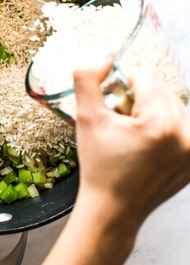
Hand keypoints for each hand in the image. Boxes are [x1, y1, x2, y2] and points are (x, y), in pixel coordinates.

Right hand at [72, 57, 189, 236]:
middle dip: (139, 101)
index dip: (122, 88)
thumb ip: (88, 78)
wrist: (113, 209)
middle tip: (122, 128)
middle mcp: (186, 134)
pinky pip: (182, 126)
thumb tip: (105, 56)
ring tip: (134, 139)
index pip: (145, 77)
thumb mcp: (85, 118)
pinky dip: (165, 129)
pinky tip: (146, 148)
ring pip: (174, 106)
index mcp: (160, 123)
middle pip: (162, 90)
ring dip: (153, 113)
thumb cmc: (99, 167)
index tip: (113, 112)